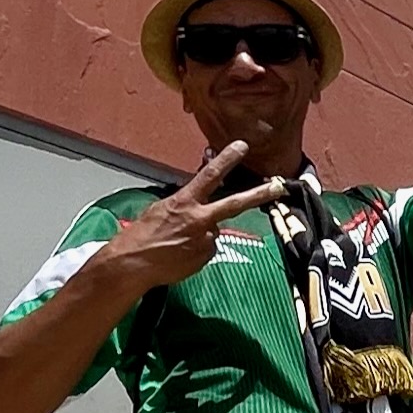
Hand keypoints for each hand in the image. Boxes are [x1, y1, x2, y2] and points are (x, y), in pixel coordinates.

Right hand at [98, 145, 288, 294]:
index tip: (242, 146)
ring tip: (176, 242)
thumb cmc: (140, 235)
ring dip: (201, 232)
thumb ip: (184, 202)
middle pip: (235, 204)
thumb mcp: (160, 209)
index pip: (209, 175)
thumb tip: (198, 198)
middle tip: (279, 186)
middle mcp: (200, 219)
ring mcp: (206, 240)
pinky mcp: (206, 258)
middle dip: (259, 194)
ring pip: (213, 230)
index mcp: (184, 202)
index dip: (226, 159)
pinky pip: (207, 248)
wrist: (133, 265)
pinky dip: (197, 248)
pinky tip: (180, 253)